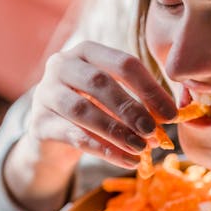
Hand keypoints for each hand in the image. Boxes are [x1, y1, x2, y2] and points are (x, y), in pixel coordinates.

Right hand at [4, 41, 176, 210]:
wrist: (54, 134)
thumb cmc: (94, 109)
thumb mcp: (116, 98)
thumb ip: (141, 101)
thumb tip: (172, 116)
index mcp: (86, 51)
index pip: (123, 63)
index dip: (150, 88)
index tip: (171, 114)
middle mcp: (61, 65)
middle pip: (99, 83)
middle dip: (131, 108)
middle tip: (154, 132)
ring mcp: (44, 93)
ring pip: (83, 111)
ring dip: (117, 131)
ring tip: (142, 148)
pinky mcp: (37, 123)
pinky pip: (73, 136)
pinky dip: (104, 150)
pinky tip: (126, 160)